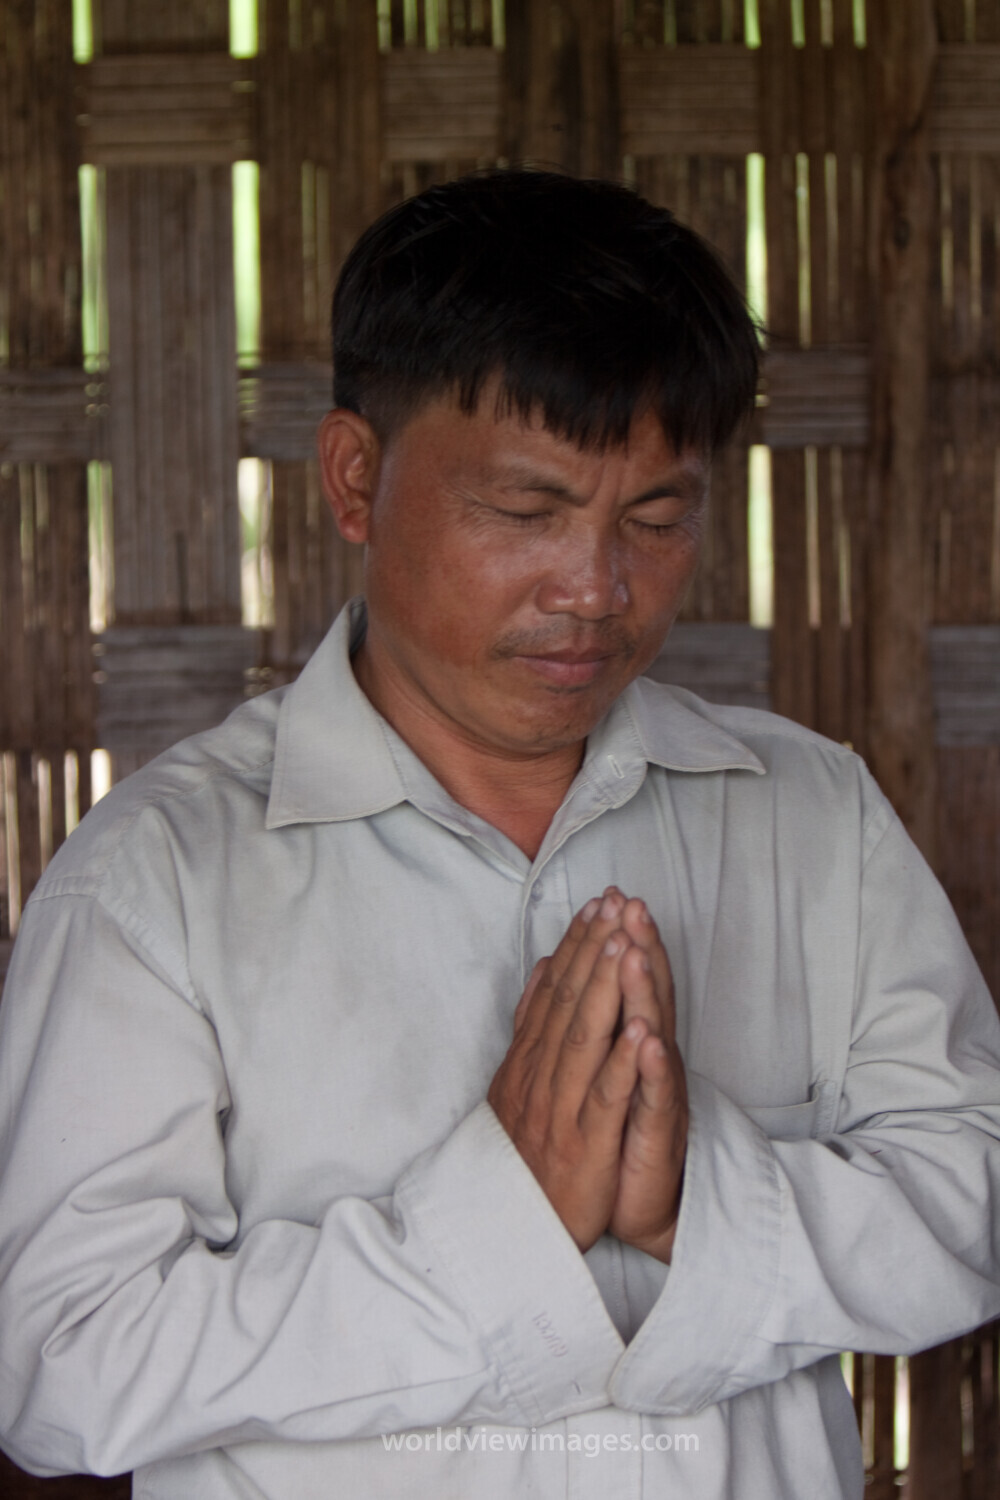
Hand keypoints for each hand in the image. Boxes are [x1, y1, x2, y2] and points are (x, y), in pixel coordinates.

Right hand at [487, 890, 651, 1250]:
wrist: (512, 1233)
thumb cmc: (524, 1159)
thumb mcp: (517, 1087)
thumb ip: (531, 1030)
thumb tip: (540, 971)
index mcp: (528, 1063)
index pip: (553, 993)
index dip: (576, 946)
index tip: (597, 905)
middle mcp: (541, 1079)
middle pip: (568, 1005)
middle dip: (593, 951)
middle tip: (614, 904)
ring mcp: (561, 1110)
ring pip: (584, 1040)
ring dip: (604, 991)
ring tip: (623, 945)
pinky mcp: (584, 1145)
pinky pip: (605, 1098)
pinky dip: (622, 1063)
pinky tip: (640, 1030)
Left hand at [608, 902, 687, 1263]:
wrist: (642, 1205)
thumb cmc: (618, 1133)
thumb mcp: (600, 1072)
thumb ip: (593, 1022)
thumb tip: (575, 973)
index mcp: (628, 1045)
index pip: (627, 983)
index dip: (620, 939)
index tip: (610, 895)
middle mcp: (647, 1062)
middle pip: (645, 995)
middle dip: (637, 947)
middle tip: (630, 903)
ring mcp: (654, 1095)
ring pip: (651, 1036)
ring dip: (644, 992)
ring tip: (637, 949)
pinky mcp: (655, 1134)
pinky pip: (654, 1098)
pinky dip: (651, 1069)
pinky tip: (649, 1040)